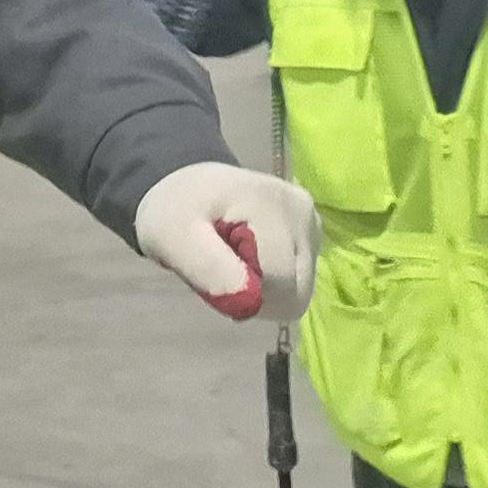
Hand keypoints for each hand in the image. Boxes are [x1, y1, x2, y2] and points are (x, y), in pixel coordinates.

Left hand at [134, 161, 318, 321]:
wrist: (183, 183)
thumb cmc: (175, 213)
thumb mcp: (175, 241)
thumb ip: (209, 269)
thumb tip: (253, 304)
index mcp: (275, 209)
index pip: (280, 286)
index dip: (246, 296)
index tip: (216, 274)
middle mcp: (305, 213)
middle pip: (296, 291)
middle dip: (258, 293)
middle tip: (223, 268)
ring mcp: (312, 220)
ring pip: (300, 288)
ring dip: (266, 287)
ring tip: (234, 260)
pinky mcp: (312, 229)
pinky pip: (299, 277)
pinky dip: (274, 278)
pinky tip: (250, 257)